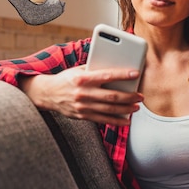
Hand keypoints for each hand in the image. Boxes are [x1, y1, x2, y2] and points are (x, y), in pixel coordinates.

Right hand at [19, 66, 142, 124]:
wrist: (48, 94)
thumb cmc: (66, 79)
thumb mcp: (78, 70)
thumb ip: (95, 69)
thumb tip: (115, 68)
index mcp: (82, 79)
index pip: (107, 76)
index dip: (123, 75)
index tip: (136, 73)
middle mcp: (83, 93)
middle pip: (111, 96)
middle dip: (129, 97)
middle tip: (140, 96)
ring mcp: (82, 106)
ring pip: (109, 109)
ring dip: (125, 109)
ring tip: (136, 107)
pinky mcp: (82, 116)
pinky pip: (102, 120)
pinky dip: (116, 121)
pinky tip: (126, 120)